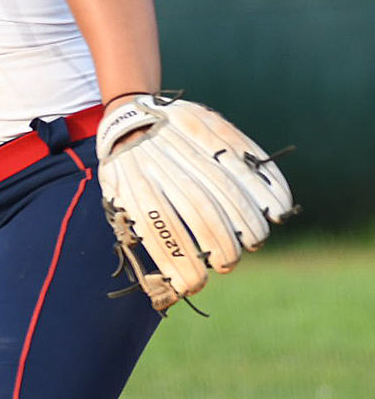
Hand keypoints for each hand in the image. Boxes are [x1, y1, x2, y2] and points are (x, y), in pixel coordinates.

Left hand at [96, 93, 296, 312]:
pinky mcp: (209, 123)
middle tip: (229, 262)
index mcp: (132, 183)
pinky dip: (268, 184)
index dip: (180, 261)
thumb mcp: (119, 199)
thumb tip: (164, 285)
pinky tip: (278, 209)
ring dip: (248, 220)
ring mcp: (185, 138)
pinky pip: (244, 153)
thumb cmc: (128, 172)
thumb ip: (140, 231)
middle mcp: (158, 160)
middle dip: (221, 244)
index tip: (195, 284)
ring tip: (255, 241)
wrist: (131, 112)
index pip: (158, 228)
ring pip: (225, 183)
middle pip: (198, 208)